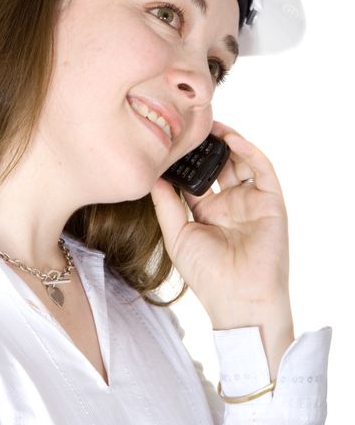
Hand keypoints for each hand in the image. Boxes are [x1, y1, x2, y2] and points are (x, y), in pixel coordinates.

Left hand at [150, 120, 290, 329]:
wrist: (239, 299)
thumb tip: (153, 176)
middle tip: (193, 125)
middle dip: (208, 145)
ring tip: (211, 125)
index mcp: (208, 212)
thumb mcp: (177, 235)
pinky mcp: (271, 202)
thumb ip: (166, 204)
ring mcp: (252, 202)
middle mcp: (230, 204)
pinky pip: (262, 170)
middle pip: (220, 164)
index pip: (198, 176)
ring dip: (229, 141)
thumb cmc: (207, 274)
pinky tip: (231, 140)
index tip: (173, 139)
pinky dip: (249, 152)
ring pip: (242, 161)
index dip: (188, 158)